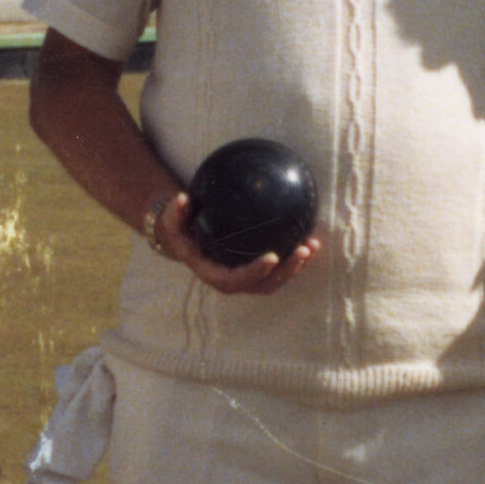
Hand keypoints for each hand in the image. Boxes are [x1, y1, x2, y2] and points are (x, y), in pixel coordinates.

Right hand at [154, 191, 322, 296]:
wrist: (186, 240)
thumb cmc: (181, 229)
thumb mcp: (172, 221)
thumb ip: (176, 212)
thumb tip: (183, 198)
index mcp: (212, 274)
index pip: (236, 280)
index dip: (256, 272)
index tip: (273, 256)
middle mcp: (231, 281)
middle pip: (263, 285)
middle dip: (286, 272)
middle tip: (303, 250)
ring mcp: (246, 278)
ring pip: (275, 281)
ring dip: (296, 268)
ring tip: (312, 246)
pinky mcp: (257, 271)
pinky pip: (279, 271)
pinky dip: (296, 260)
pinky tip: (311, 241)